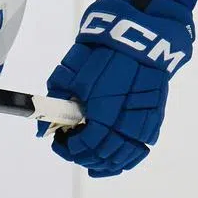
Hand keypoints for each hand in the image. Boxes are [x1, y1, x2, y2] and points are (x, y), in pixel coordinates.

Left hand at [37, 0, 193, 176]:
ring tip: (91, 161)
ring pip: (124, 156)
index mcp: (102, 109)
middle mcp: (125, 119)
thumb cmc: (100, 49)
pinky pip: (141, 149)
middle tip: (71, 148)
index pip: (85, 144)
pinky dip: (127, 159)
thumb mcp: (70, 72)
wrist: (139, 33)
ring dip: (106, 164)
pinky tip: (115, 161)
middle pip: (104, 154)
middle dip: (83, 156)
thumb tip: (42, 129)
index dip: (68, 147)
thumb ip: (57, 102)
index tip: (59, 140)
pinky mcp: (155, 116)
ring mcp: (143, 119)